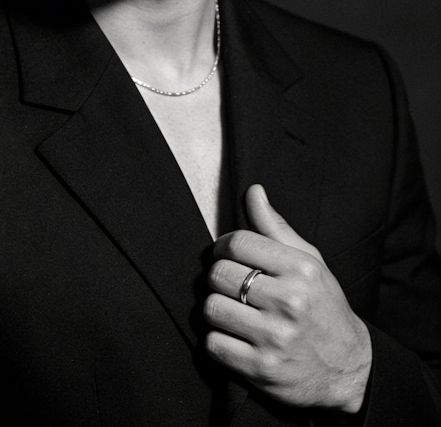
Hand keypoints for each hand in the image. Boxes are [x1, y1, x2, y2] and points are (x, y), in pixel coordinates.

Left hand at [204, 184, 371, 412]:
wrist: (349, 369)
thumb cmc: (323, 307)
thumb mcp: (309, 263)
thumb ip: (276, 228)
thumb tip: (254, 191)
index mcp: (300, 270)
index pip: (238, 243)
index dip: (222, 246)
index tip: (225, 254)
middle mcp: (289, 302)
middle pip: (219, 274)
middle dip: (219, 278)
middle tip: (231, 285)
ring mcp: (274, 338)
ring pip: (212, 308)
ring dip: (216, 309)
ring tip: (232, 310)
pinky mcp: (261, 369)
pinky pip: (213, 344)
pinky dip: (217, 340)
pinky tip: (233, 337)